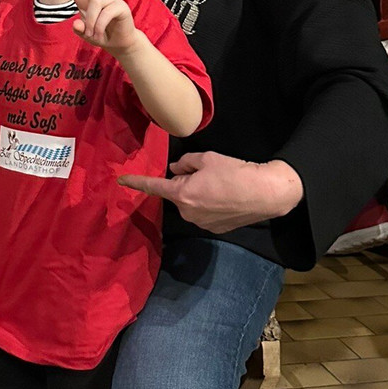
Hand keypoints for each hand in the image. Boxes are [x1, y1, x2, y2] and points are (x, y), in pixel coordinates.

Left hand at [45, 0, 139, 55]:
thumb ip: (79, 30)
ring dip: (91, 21)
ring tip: (92, 34)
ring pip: (95, 3)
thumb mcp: (86, 34)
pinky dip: (99, 26)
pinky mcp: (120, 6)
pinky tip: (99, 34)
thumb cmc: (100, 34)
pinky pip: (105, 13)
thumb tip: (77, 24)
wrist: (119, 43)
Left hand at [118, 152, 303, 233]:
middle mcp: (188, 212)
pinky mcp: (215, 229)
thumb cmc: (236, 173)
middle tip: (207, 172)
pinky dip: (209, 204)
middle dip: (185, 182)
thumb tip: (176, 169)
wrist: (266, 194)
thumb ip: (186, 163)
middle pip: (177, 193)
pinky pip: (203, 213)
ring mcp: (201, 224)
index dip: (136, 182)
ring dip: (198, 194)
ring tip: (221, 185)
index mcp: (182, 194)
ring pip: (191, 203)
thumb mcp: (208, 159)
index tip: (121, 181)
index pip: (154, 187)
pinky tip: (226, 197)